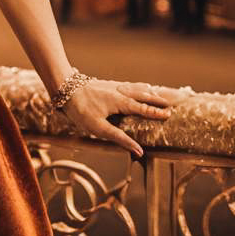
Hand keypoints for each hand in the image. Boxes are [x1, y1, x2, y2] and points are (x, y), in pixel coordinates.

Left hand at [59, 78, 174, 156]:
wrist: (64, 87)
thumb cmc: (80, 109)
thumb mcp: (98, 128)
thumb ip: (119, 138)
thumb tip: (138, 151)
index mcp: (120, 102)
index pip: (142, 108)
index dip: (155, 113)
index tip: (169, 115)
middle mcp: (119, 92)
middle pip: (142, 95)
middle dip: (156, 100)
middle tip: (170, 104)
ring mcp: (113, 86)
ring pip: (135, 88)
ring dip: (148, 92)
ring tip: (157, 94)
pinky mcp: (106, 84)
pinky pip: (127, 85)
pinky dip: (136, 87)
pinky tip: (135, 87)